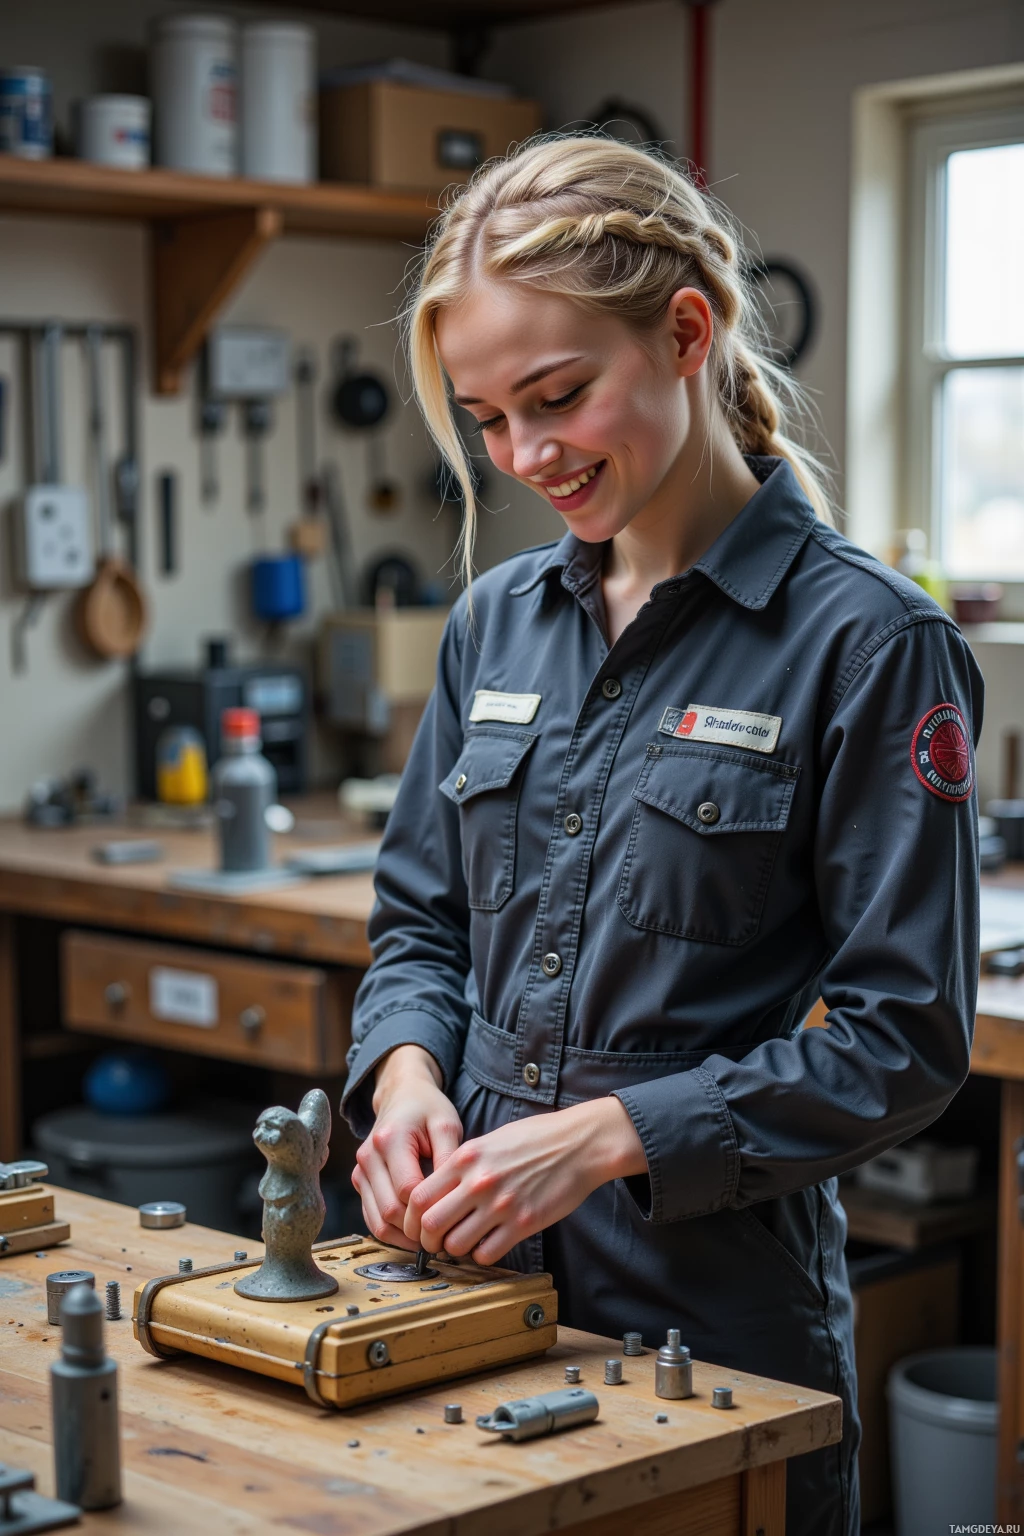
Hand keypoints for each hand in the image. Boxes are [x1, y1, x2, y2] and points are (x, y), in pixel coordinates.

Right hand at [352, 1045, 462, 1249]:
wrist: (401, 1095)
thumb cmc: (428, 1109)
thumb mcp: (447, 1125)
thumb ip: (450, 1158)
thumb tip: (454, 1198)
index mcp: (390, 1140)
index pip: (408, 1191)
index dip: (430, 1212)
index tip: (454, 1219)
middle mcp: (368, 1156)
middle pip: (390, 1210)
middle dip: (418, 1229)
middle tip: (446, 1238)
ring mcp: (360, 1170)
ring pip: (378, 1221)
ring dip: (404, 1237)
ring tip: (432, 1240)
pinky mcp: (360, 1180)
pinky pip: (372, 1218)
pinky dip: (392, 1232)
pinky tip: (414, 1235)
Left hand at [402, 1096, 645, 1265]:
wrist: (578, 1143)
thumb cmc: (535, 1139)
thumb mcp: (489, 1140)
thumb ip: (461, 1164)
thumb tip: (437, 1191)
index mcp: (466, 1158)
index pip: (418, 1197)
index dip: (410, 1218)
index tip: (416, 1226)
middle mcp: (479, 1181)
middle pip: (430, 1225)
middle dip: (426, 1240)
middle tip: (433, 1243)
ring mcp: (501, 1204)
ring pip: (457, 1244)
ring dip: (455, 1249)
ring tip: (463, 1242)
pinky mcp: (524, 1223)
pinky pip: (488, 1253)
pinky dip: (482, 1254)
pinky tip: (488, 1243)